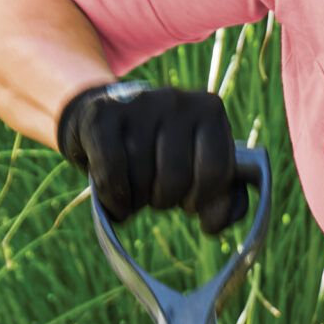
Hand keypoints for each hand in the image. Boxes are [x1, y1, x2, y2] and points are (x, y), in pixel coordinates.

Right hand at [55, 80, 246, 230]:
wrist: (101, 124)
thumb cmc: (157, 154)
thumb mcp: (196, 171)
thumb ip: (221, 200)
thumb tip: (213, 224)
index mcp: (210, 110)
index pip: (216, 171)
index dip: (200, 199)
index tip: (188, 199)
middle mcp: (177, 100)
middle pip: (176, 178)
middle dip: (164, 200)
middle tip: (155, 192)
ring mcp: (138, 103)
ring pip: (142, 178)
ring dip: (136, 200)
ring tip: (134, 188)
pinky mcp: (102, 115)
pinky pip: (111, 173)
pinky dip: (112, 199)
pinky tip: (113, 200)